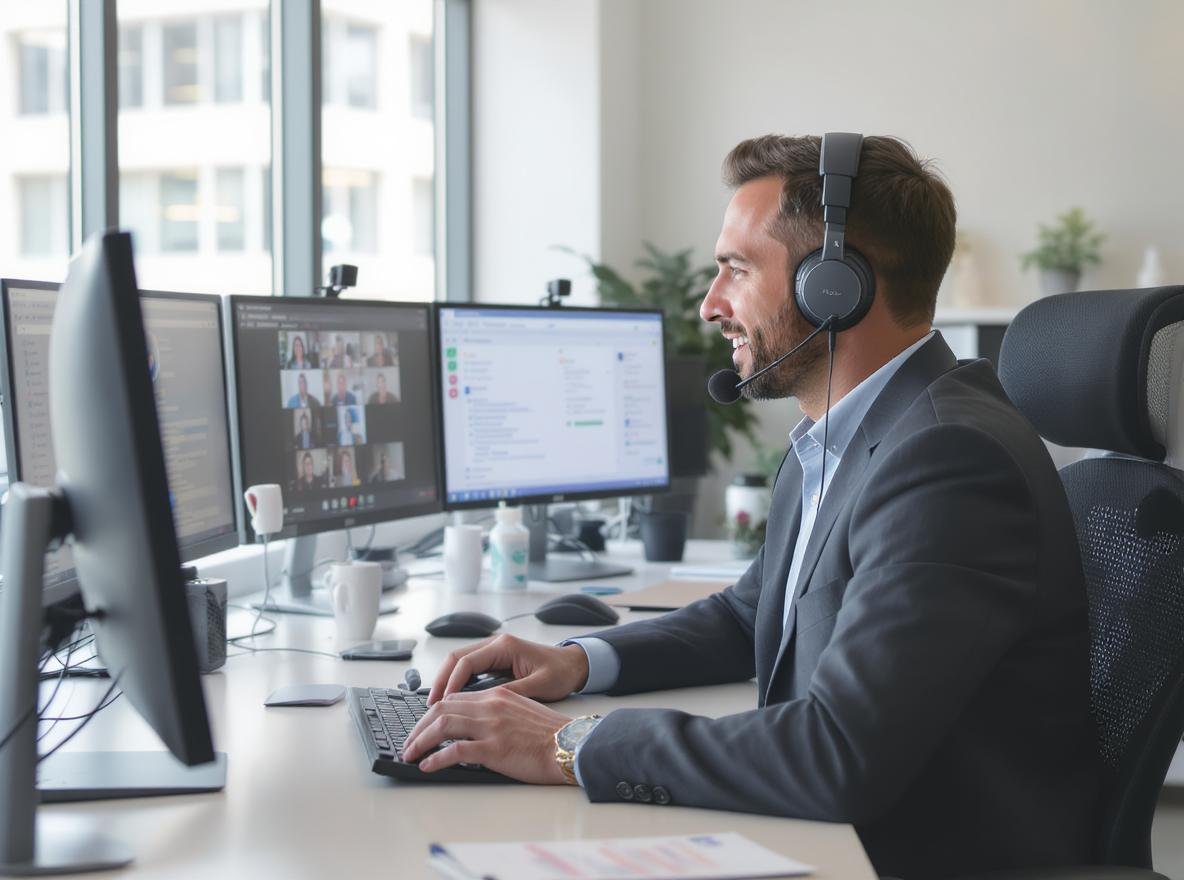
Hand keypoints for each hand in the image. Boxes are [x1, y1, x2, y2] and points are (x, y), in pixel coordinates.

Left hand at [402, 688, 570, 783]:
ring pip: (442, 726)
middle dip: (418, 726)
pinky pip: (455, 751)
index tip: (422, 726)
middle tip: (409, 742)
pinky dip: (436, 758)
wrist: (569, 745)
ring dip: (420, 741)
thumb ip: (496, 711)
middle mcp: (490, 706)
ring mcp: (491, 726)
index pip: (454, 698)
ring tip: (410, 754)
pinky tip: (428, 766)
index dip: (432, 712)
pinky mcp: (493, 749)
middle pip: (441, 709)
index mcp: (497, 695)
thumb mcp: (521, 710)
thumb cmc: (549, 734)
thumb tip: (473, 725)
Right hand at [427, 634, 589, 704]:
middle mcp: (496, 644)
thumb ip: (513, 692)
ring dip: (446, 682)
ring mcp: (494, 651)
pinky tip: (452, 700)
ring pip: (459, 662)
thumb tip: (486, 705)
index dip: (450, 683)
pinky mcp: (496, 660)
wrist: (576, 665)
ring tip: (435, 705)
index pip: (466, 661)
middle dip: (441, 681)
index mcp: (504, 646)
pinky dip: (457, 683)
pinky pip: (469, 669)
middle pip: (456, 659)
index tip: (441, 703)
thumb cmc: (561, 673)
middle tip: (430, 705)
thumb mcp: (540, 685)